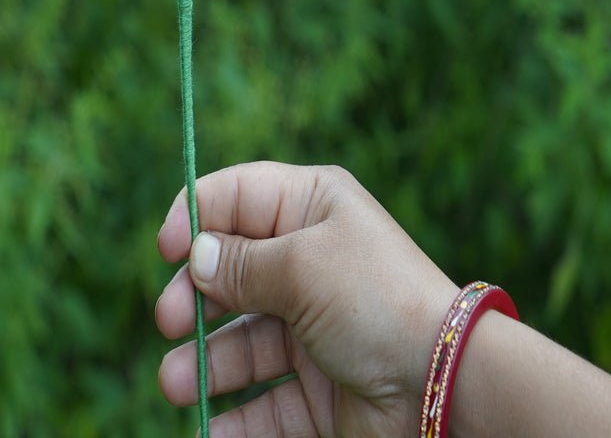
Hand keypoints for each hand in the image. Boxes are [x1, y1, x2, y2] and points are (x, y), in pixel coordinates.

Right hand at [155, 161, 458, 436]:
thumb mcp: (300, 266)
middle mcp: (309, 261)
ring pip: (241, 341)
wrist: (446, 384)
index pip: (238, 196)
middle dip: (194, 296)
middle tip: (169, 321)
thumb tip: (195, 256)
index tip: (164, 249)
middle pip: (230, 272)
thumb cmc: (373, 299)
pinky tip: (212, 432)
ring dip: (204, 362)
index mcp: (311, 207)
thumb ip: (239, 263)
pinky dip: (237, 420)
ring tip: (176, 384)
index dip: (196, 215)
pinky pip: (266, 402)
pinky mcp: (319, 387)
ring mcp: (313, 327)